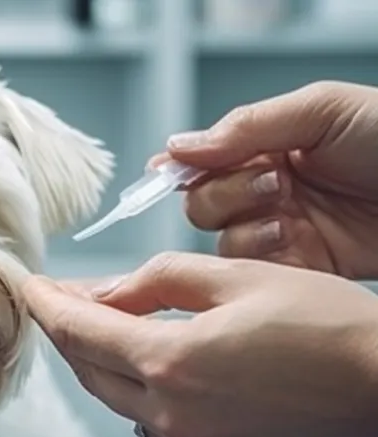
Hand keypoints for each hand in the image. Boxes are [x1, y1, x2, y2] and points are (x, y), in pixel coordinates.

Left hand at [23, 251, 377, 436]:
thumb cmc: (329, 327)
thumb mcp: (238, 278)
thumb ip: (158, 282)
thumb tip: (102, 292)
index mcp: (169, 362)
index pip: (78, 331)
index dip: (47, 305)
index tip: (29, 287)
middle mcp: (168, 413)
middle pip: (88, 370)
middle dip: (69, 332)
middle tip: (63, 300)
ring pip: (116, 399)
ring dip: (101, 363)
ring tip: (104, 327)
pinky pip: (151, 424)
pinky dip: (139, 393)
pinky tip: (152, 369)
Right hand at [149, 80, 377, 279]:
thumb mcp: (321, 110)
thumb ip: (246, 127)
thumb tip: (178, 147)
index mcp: (271, 146)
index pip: (202, 161)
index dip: (180, 169)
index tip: (168, 175)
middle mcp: (271, 189)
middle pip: (201, 204)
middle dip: (223, 194)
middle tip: (270, 183)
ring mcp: (285, 231)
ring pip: (222, 241)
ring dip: (246, 227)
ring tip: (289, 214)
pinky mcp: (303, 268)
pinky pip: (255, 272)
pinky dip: (264, 257)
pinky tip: (294, 238)